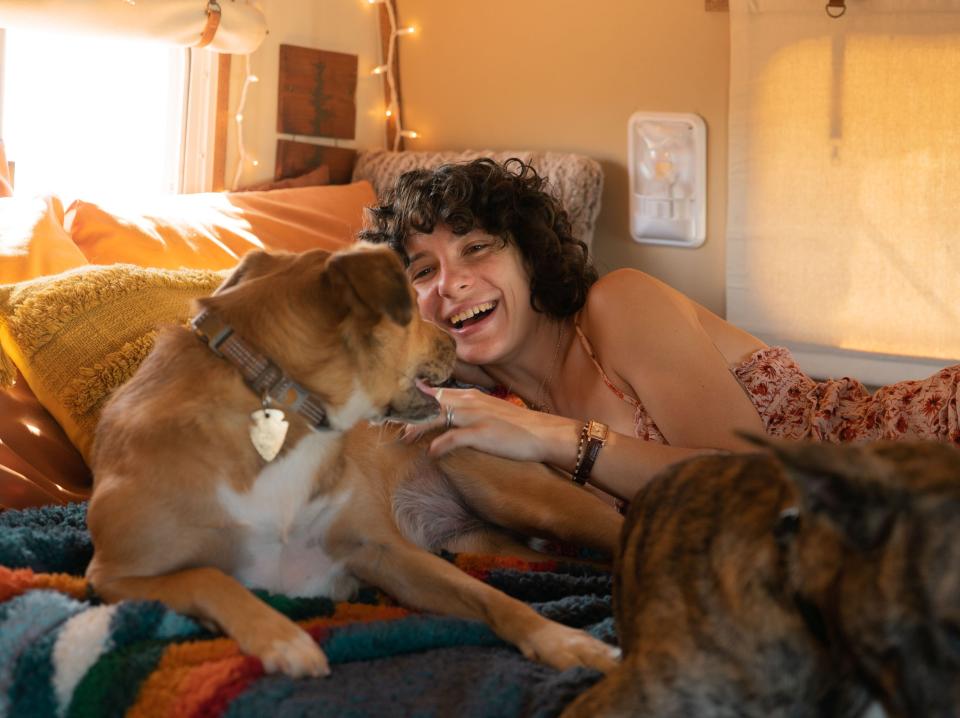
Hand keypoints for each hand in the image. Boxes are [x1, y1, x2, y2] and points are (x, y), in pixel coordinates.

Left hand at [405, 385, 575, 463]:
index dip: (416, 400)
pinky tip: (430, 454)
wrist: (545, 433)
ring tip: (404, 437)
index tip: (399, 407)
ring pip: (437, 416)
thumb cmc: (519, 427)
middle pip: (431, 402)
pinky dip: (438, 446)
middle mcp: (470, 401)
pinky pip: (452, 438)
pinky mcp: (482, 433)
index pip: (437, 393)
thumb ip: (470, 413)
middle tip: (392, 423)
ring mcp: (476, 416)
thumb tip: (451, 422)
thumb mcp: (491, 413)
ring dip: (418, 427)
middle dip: (410, 412)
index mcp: (472, 396)